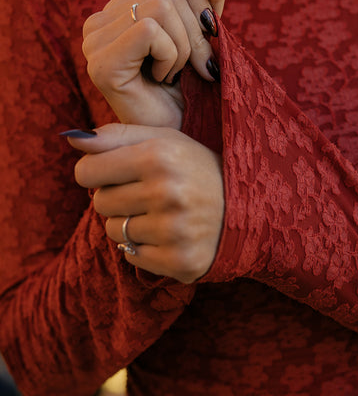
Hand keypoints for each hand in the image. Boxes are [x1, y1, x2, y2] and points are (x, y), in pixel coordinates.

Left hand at [66, 124, 223, 283]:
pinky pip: (132, 258)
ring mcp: (174, 230)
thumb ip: (115, 135)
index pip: (87, 171)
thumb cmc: (195, 168)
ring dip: (130, 224)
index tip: (116, 172)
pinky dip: (144, 248)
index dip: (97, 172)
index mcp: (159, 156)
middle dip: (117, 197)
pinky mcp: (180, 261)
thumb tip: (71, 137)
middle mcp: (167, 193)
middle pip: (100, 203)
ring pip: (113, 232)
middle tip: (148, 193)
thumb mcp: (163, 139)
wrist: (248, 206)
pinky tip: (169, 235)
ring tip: (160, 214)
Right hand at [82, 0, 227, 128]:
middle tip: (191, 67)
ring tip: (173, 75)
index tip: (203, 37)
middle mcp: (100, 18)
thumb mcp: (208, 30)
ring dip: (185, 49)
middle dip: (197, 31)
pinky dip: (171, 56)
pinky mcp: (101, 64)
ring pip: (163, 8)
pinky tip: (161, 80)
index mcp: (122, 4)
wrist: (183, 135)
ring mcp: (94, 40)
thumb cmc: (194, 86)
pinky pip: (151, 31)